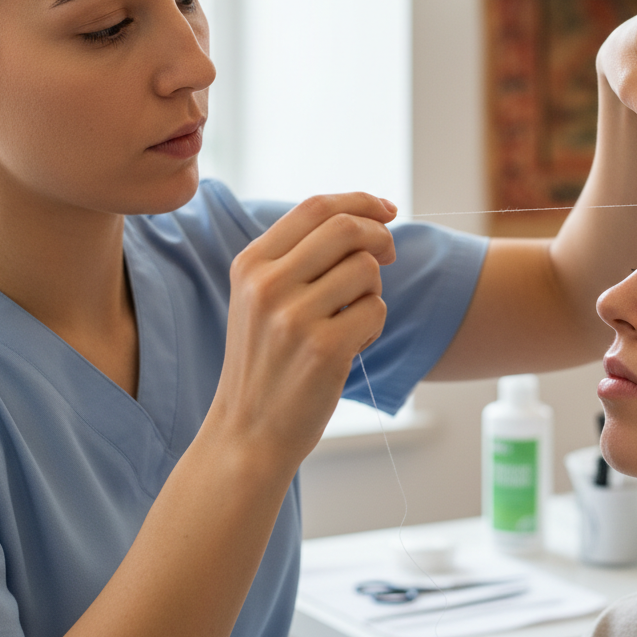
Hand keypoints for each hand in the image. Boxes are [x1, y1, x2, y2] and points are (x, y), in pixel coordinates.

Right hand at [212, 193, 396, 467]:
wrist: (247, 435)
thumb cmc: (265, 363)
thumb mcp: (259, 299)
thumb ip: (298, 257)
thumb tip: (366, 217)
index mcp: (250, 264)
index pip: (315, 207)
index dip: (360, 201)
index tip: (386, 209)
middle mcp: (267, 284)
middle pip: (346, 228)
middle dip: (380, 236)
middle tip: (389, 255)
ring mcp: (293, 316)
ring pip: (366, 269)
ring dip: (373, 290)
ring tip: (352, 318)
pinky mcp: (323, 348)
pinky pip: (375, 310)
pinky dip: (373, 325)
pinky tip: (351, 346)